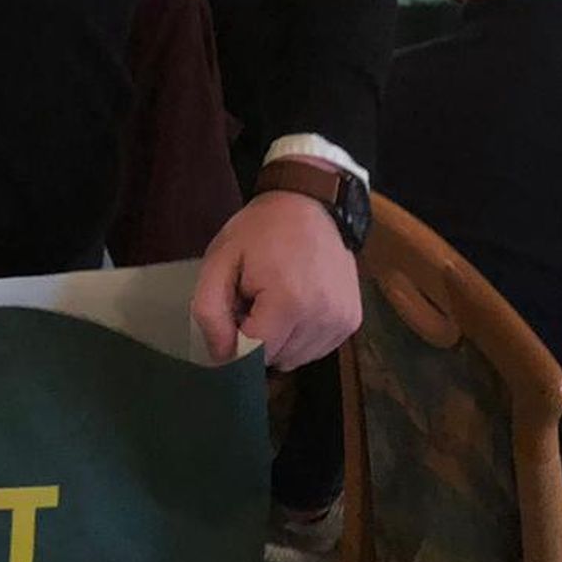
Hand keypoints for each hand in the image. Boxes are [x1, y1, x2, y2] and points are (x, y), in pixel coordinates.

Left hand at [191, 191, 362, 371]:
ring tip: (276, 299)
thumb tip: (221, 358)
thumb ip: (210, 312)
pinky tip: (296, 304)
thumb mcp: (220, 260)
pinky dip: (300, 337)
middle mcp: (323, 317)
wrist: (310, 203)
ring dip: (279, 340)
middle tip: (254, 299)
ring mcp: (342, 320)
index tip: (235, 309)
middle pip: (273, 359)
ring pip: (295, 359)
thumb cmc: (261, 230)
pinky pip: (315, 350)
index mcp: (289, 302)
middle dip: (257, 337)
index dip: (235, 337)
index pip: (251, 355)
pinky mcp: (352, 321)